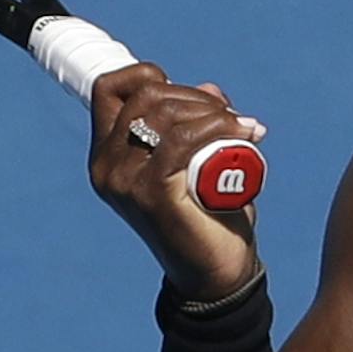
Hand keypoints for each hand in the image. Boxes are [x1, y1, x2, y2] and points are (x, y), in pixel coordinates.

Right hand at [86, 62, 268, 297]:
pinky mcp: (151, 192)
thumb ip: (196, 126)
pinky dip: (217, 127)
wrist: (216, 275)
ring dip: (212, 111)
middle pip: (145, 95)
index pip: (110, 89)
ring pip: (164, 112)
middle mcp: (107, 167)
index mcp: (107, 157)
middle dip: (194, 96)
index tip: (193, 99)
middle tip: (232, 117)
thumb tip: (208, 88)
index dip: (150, 76)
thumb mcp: (198, 162)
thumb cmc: (209, 218)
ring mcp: (125, 180)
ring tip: (244, 128)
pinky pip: (182, 140)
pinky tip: (245, 133)